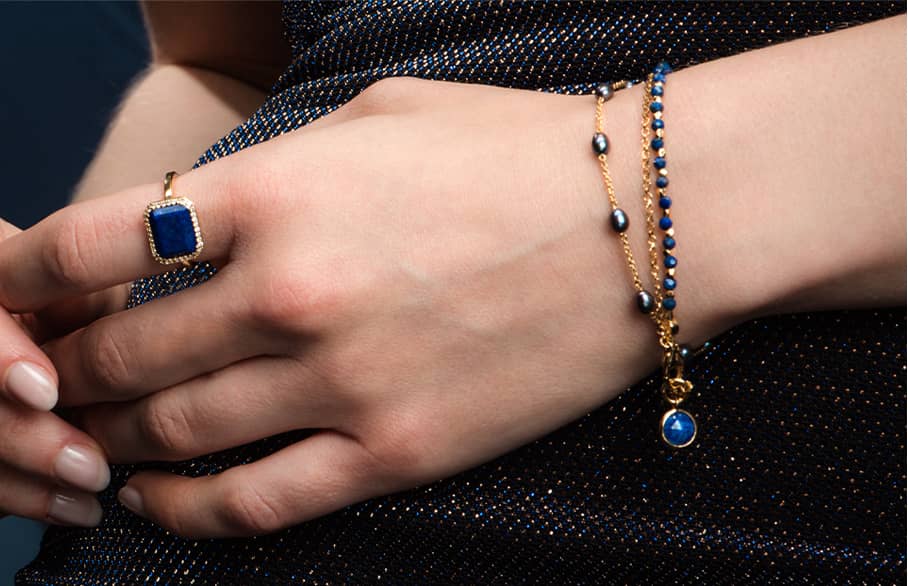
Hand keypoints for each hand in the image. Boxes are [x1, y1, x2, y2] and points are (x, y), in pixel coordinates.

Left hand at [0, 78, 733, 537]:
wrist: (647, 223)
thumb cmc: (515, 151)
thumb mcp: (375, 119)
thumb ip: (275, 166)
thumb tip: (202, 211)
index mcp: (273, 192)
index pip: (90, 244)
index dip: (30, 278)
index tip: (23, 299)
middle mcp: (289, 293)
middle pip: (119, 357)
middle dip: (66, 372)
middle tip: (51, 380)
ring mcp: (342, 382)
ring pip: (173, 437)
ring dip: (114, 440)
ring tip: (95, 438)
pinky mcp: (395, 450)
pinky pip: (254, 503)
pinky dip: (184, 511)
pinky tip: (156, 502)